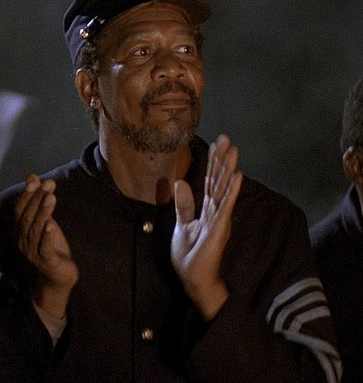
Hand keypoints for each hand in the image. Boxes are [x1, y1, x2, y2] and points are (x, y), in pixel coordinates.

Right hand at [16, 174, 77, 318]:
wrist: (58, 277)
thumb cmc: (51, 247)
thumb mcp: (44, 221)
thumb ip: (37, 201)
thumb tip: (32, 176)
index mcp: (20, 231)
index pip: (20, 209)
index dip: (26, 194)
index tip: (34, 179)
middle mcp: (22, 241)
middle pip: (28, 217)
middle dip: (37, 199)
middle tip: (48, 183)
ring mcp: (33, 253)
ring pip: (36, 230)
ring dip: (43, 212)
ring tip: (51, 197)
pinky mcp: (46, 263)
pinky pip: (45, 248)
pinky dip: (47, 237)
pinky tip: (51, 226)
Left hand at [171, 134, 242, 320]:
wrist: (194, 279)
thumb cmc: (190, 256)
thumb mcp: (181, 225)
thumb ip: (184, 205)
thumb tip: (180, 182)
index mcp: (205, 209)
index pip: (210, 181)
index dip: (213, 162)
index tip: (216, 143)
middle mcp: (215, 211)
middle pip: (218, 180)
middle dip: (222, 159)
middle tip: (227, 138)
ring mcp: (218, 218)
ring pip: (223, 188)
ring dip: (228, 169)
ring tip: (234, 150)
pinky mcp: (219, 228)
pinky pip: (225, 205)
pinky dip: (231, 190)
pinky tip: (237, 175)